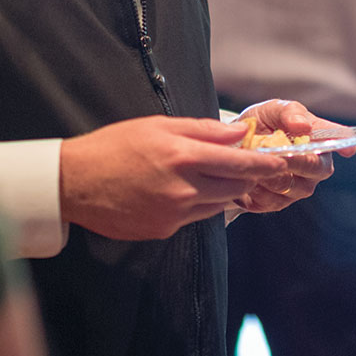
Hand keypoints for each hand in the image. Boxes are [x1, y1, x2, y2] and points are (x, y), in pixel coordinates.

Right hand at [59, 115, 290, 239]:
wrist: (75, 183)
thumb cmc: (114, 146)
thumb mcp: (158, 125)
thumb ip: (202, 129)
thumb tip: (238, 133)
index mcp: (183, 156)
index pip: (240, 164)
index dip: (265, 165)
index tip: (281, 163)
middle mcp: (183, 189)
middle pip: (236, 188)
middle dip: (247, 178)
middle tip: (250, 168)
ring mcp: (174, 214)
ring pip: (218, 204)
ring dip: (223, 191)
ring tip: (210, 176)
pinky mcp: (164, 230)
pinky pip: (195, 217)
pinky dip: (198, 203)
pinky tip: (182, 190)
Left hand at [231, 99, 341, 213]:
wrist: (236, 145)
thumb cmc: (263, 123)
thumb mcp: (272, 110)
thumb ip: (289, 113)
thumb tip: (303, 126)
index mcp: (320, 140)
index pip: (339, 140)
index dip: (345, 145)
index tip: (349, 149)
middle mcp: (316, 166)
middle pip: (316, 168)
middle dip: (296, 160)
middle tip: (275, 151)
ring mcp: (299, 187)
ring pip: (292, 187)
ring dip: (271, 173)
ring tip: (253, 159)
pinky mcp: (277, 203)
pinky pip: (270, 200)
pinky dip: (256, 187)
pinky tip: (247, 175)